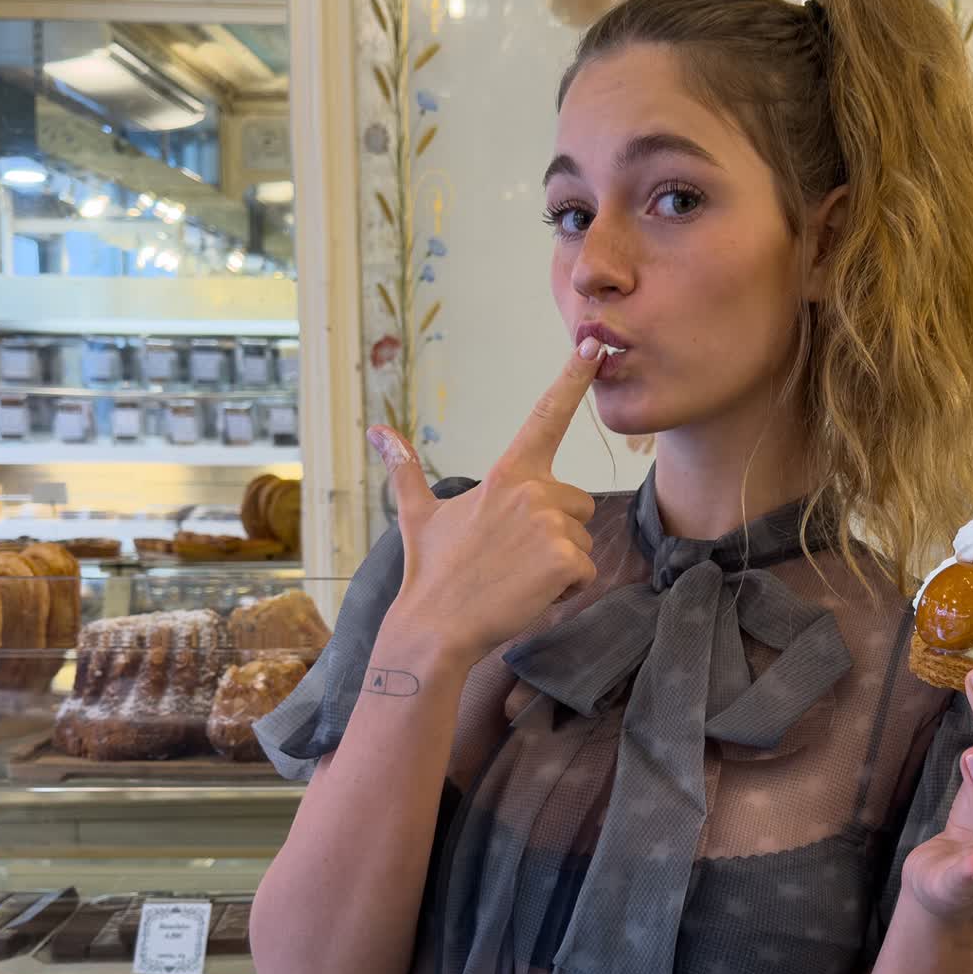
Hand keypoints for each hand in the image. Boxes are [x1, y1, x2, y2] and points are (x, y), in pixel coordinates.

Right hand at [366, 336, 608, 666]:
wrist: (433, 627)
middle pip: (576, 504)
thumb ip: (405, 468)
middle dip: (555, 533)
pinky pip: (585, 572)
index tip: (595, 345)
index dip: (573, 378)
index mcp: (507, 474)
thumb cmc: (431, 573)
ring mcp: (550, 524)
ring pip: (582, 541)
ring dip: (559, 566)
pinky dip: (565, 591)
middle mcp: (533, 490)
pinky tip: (529, 596)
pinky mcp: (565, 559)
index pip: (546, 415)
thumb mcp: (418, 514)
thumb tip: (377, 431)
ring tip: (516, 579)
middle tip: (512, 560)